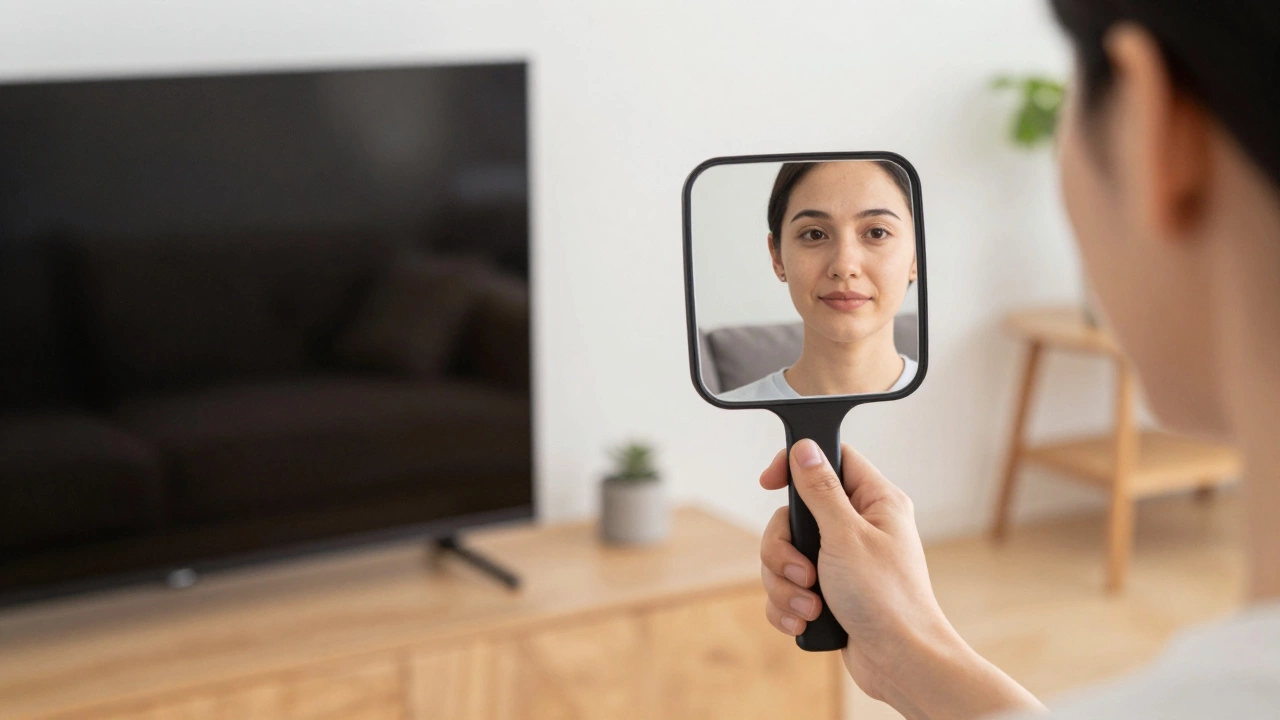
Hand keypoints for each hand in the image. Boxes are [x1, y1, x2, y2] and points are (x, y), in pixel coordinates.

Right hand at [759, 440, 1044, 719]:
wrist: (899, 663)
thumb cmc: (887, 599)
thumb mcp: (846, 536)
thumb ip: (821, 490)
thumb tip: (805, 448)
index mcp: (874, 501)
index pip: (830, 459)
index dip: (795, 465)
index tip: (769, 483)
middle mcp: (857, 527)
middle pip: (794, 515)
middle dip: (784, 550)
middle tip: (805, 572)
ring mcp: (841, 561)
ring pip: (785, 555)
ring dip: (786, 584)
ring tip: (810, 606)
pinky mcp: (828, 592)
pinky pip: (787, 587)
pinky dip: (788, 605)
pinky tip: (804, 620)